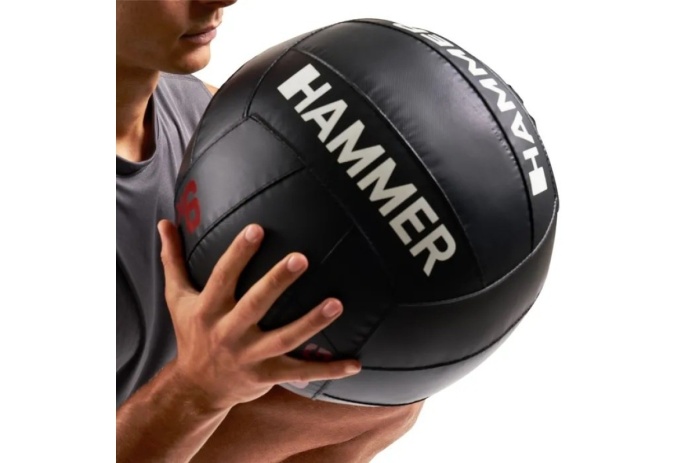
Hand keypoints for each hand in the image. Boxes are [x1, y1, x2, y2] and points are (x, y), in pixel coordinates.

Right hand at [157, 220, 360, 410]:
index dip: (238, 254)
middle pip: (255, 305)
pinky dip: (329, 370)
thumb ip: (173, 260)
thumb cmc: (191, 334)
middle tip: (301, 258)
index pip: (223, 277)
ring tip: (337, 303)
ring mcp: (250, 357)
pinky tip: (356, 362)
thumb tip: (165, 222)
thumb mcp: (177, 298)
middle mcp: (228, 333)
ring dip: (311, 323)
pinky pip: (302, 372)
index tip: (257, 229)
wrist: (197, 387)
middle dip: (277, 283)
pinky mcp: (268, 375)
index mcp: (208, 310)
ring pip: (284, 339)